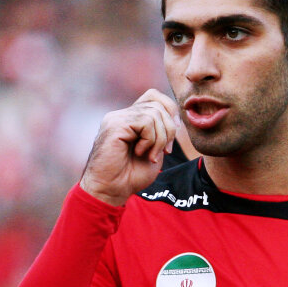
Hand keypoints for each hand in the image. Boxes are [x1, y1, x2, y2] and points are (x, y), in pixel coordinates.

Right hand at [79, 89, 179, 205]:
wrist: (110, 190)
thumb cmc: (130, 176)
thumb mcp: (154, 150)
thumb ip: (161, 132)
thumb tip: (176, 118)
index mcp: (129, 118)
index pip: (154, 96)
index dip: (170, 111)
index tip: (170, 138)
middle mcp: (121, 115)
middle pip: (158, 103)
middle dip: (169, 129)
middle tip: (165, 151)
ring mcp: (117, 118)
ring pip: (154, 113)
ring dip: (160, 138)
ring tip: (151, 155)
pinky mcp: (115, 125)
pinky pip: (146, 121)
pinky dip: (151, 140)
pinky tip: (140, 152)